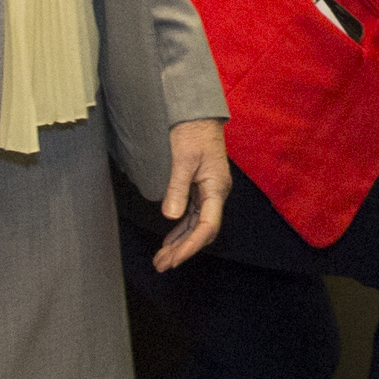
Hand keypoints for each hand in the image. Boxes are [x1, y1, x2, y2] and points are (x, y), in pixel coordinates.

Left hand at [154, 117, 231, 269]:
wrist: (197, 114)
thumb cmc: (192, 132)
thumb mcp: (183, 159)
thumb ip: (177, 188)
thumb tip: (171, 217)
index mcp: (216, 188)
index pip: (207, 226)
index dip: (191, 245)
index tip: (173, 259)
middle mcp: (216, 193)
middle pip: (202, 230)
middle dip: (183, 250)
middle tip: (161, 265)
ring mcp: (208, 191)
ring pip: (196, 225)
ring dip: (180, 243)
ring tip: (161, 259)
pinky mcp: (200, 187)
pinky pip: (192, 215)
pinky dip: (181, 230)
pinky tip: (169, 240)